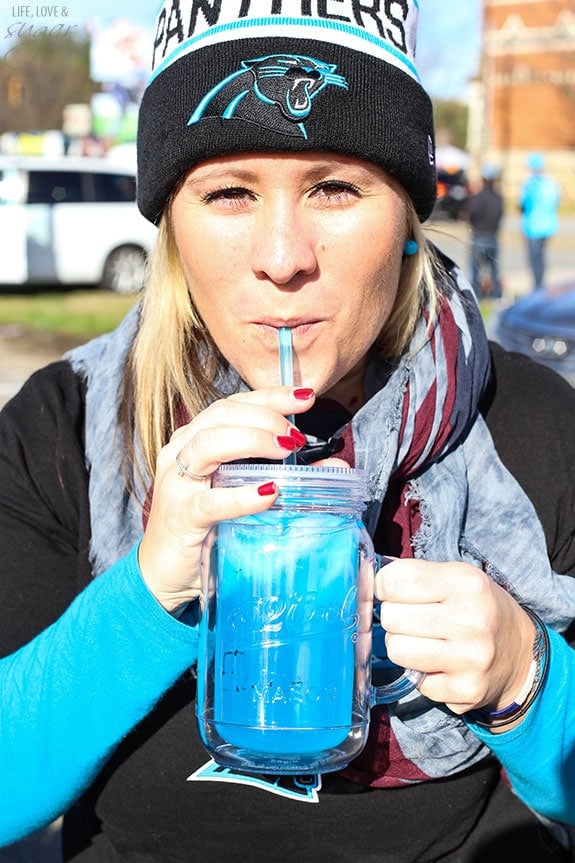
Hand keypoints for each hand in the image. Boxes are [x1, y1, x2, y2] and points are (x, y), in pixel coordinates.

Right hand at [138, 386, 314, 612]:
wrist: (164, 575)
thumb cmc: (204, 529)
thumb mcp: (241, 494)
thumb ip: (280, 474)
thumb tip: (332, 466)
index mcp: (193, 441)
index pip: (232, 405)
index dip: (269, 396)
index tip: (304, 396)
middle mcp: (180, 453)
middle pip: (221, 415)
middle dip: (264, 416)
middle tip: (296, 434)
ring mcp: (176, 484)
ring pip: (209, 444)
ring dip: (252, 440)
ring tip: (286, 449)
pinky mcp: (181, 517)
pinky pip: (211, 501)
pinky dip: (242, 495)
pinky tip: (269, 492)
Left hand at [375, 559, 535, 719]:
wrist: (521, 653)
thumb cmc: (478, 608)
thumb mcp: (456, 577)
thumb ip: (414, 574)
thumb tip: (366, 577)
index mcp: (466, 583)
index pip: (395, 581)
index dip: (383, 586)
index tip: (391, 591)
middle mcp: (471, 620)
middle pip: (392, 617)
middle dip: (394, 617)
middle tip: (411, 618)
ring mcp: (470, 659)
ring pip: (397, 650)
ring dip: (401, 645)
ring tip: (421, 640)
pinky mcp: (465, 691)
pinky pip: (415, 681)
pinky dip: (420, 673)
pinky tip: (438, 663)